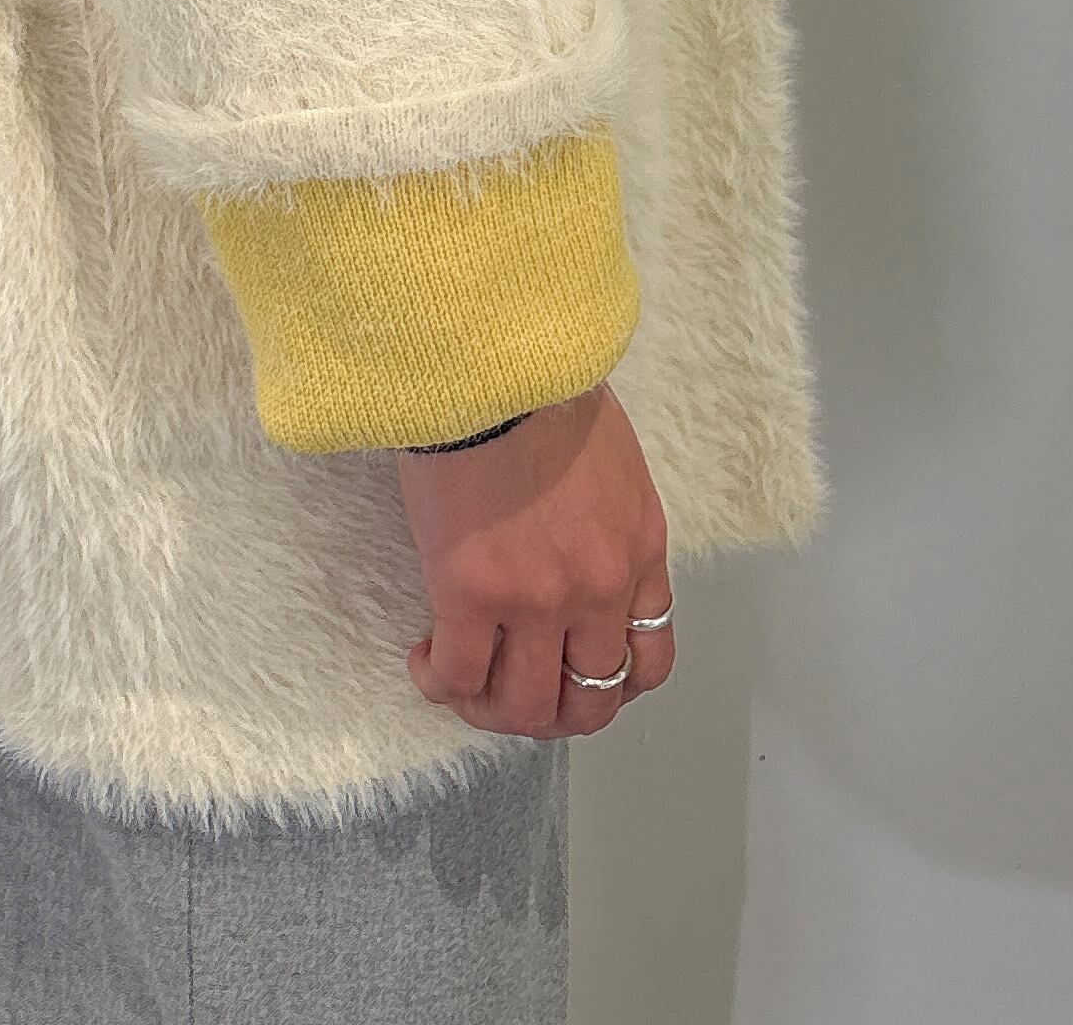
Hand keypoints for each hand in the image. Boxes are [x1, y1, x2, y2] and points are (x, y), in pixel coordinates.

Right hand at [395, 380, 674, 738]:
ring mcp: (537, 599)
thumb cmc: (543, 384)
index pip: (649, 661)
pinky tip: (424, 658)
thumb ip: (608, 518)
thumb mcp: (612, 458)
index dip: (608, 686)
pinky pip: (458, 677)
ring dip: (491, 710)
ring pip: (523, 708)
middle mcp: (599, 589)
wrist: (491, 359)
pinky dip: (438, 682)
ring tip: (461, 683)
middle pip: (588, 704)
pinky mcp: (470, 593)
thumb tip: (575, 545)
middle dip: (548, 713)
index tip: (569, 671)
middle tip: (510, 690)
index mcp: (640, 551)